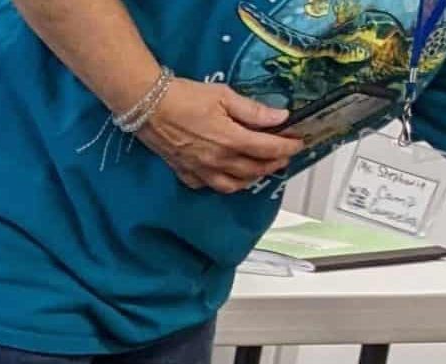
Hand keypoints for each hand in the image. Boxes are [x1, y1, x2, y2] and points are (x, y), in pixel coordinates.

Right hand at [135, 80, 301, 192]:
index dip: (287, 147)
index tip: (298, 142)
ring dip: (251, 179)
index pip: (268, 149)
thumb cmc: (185, 96)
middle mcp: (218, 160)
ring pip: (233, 185)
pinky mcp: (184, 172)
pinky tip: (227, 174)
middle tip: (283, 155)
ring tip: (259, 169)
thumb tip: (280, 117)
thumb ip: (253, 111)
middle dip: (273, 164)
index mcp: (230, 140)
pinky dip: (223, 183)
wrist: (147, 106)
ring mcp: (200, 169)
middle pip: (254, 170)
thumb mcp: (224, 96)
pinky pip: (208, 185)